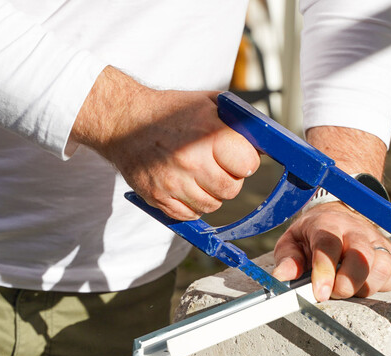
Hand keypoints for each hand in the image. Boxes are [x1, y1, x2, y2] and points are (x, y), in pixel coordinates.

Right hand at [70, 67, 259, 219]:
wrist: (123, 120)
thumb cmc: (171, 111)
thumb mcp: (209, 105)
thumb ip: (239, 125)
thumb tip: (267, 146)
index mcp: (208, 135)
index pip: (247, 164)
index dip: (244, 161)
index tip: (235, 156)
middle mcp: (191, 161)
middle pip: (231, 189)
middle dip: (228, 179)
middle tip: (215, 165)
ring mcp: (173, 183)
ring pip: (212, 205)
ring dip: (210, 193)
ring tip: (197, 174)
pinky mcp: (159, 199)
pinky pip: (190, 215)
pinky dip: (191, 205)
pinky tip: (184, 186)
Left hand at [273, 202, 390, 300]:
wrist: (341, 213)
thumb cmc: (315, 233)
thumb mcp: (293, 241)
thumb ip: (288, 258)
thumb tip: (282, 276)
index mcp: (328, 225)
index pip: (328, 246)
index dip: (325, 272)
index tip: (320, 294)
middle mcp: (356, 230)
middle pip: (362, 257)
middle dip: (347, 284)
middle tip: (334, 293)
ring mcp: (378, 241)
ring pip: (382, 268)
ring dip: (365, 287)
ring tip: (349, 287)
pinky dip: (384, 285)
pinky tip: (367, 283)